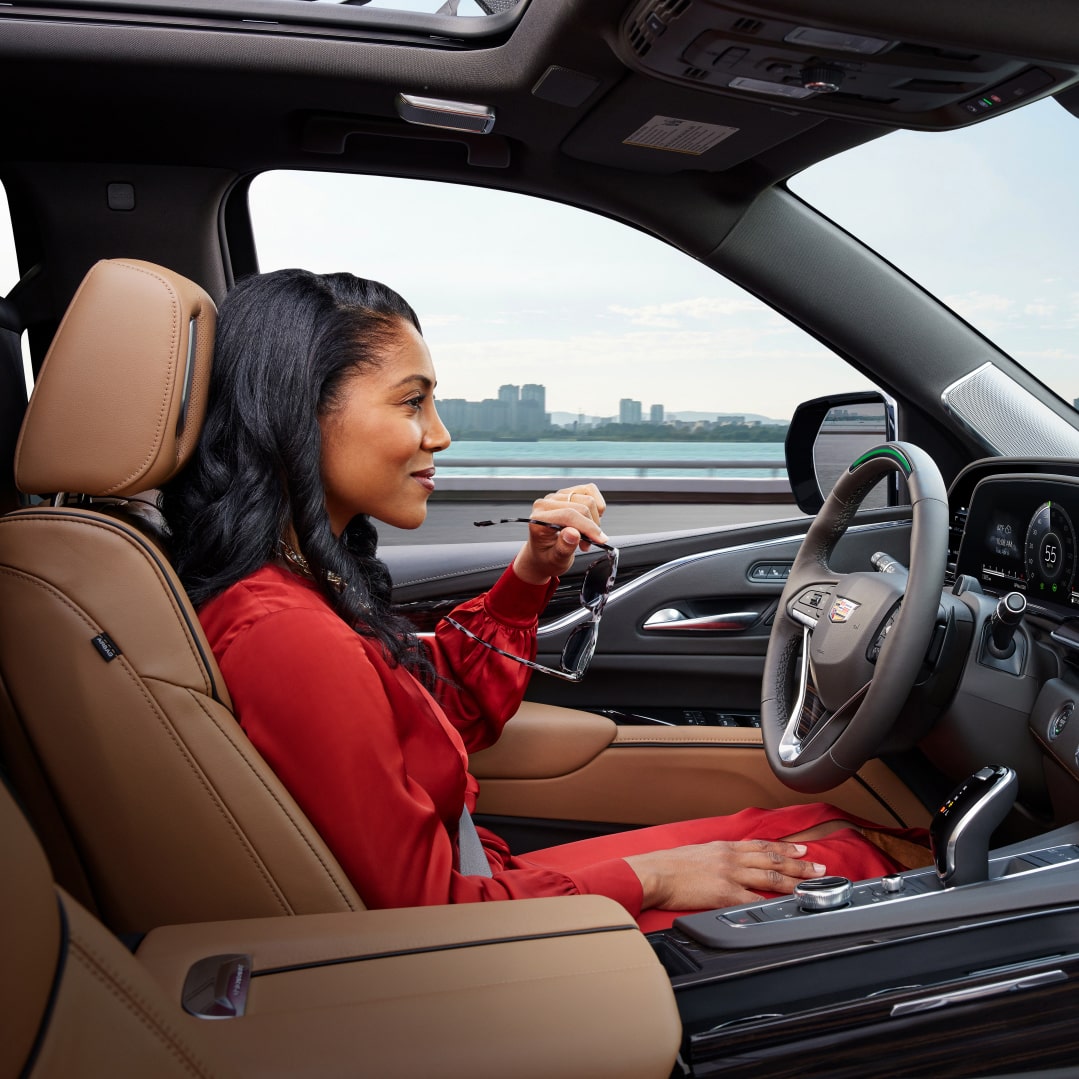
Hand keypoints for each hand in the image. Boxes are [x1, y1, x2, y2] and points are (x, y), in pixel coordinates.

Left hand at [512, 483, 607, 584]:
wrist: (544, 554)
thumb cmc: (548, 557)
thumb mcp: (556, 560)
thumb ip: (564, 547)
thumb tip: (573, 533)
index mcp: (538, 519)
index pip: (568, 514)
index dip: (588, 527)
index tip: (600, 539)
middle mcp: (546, 503)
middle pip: (582, 506)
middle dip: (591, 527)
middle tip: (588, 543)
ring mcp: (558, 496)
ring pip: (589, 499)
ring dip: (594, 520)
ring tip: (586, 536)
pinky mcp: (569, 492)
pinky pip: (590, 490)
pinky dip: (596, 507)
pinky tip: (589, 521)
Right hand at [624, 839, 827, 910]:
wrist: (653, 873)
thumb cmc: (667, 865)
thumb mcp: (695, 853)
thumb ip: (715, 857)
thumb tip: (725, 864)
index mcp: (723, 847)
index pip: (761, 845)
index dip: (784, 848)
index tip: (802, 849)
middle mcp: (730, 858)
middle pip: (772, 859)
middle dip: (798, 863)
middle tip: (819, 866)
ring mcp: (730, 875)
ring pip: (770, 876)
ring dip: (794, 880)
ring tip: (812, 883)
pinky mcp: (724, 894)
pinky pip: (754, 900)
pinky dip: (772, 903)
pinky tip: (786, 905)